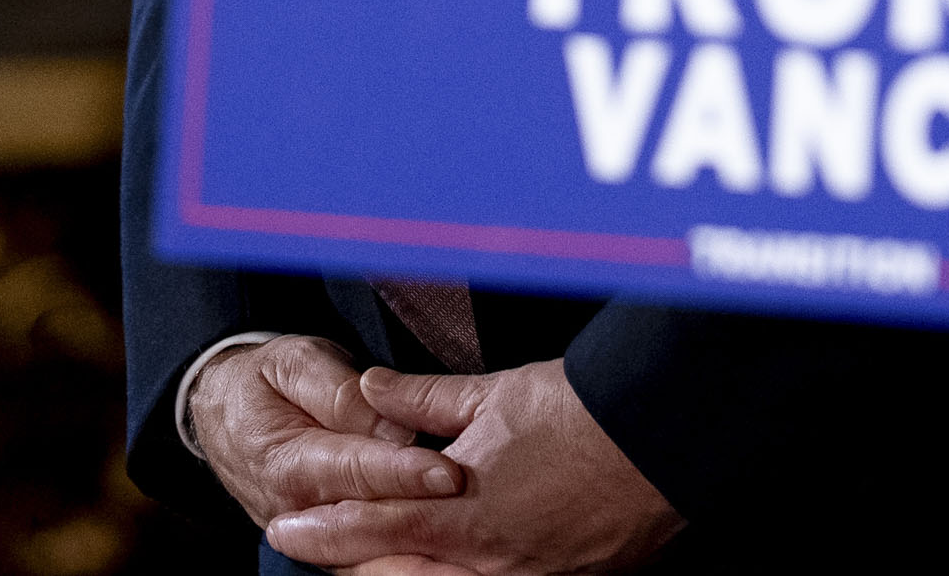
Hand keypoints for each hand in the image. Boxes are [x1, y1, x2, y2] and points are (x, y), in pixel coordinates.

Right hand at [189, 336, 453, 525]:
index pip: (357, 469)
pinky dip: (401, 550)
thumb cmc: (265, 382)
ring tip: (468, 530)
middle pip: (370, 512)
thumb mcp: (294, 365)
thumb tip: (391, 425)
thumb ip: (339, 393)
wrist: (221, 415)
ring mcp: (310, 532)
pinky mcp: (322, 543)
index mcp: (289, 460)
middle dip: (421, 508)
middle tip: (472, 498)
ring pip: (369, 545)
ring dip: (415, 540)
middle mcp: (299, 508)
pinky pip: (365, 554)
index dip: (404, 473)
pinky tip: (442, 547)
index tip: (449, 474)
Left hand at [260, 360, 685, 575]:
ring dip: (403, 572)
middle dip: (356, 565)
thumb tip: (371, 390)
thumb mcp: (493, 393)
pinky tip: (460, 561)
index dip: (322, 531)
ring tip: (379, 560)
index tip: (284, 530)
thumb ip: (424, 399)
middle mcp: (486, 560)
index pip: (371, 527)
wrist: (663, 433)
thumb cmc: (581, 409)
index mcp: (461, 513)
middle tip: (320, 550)